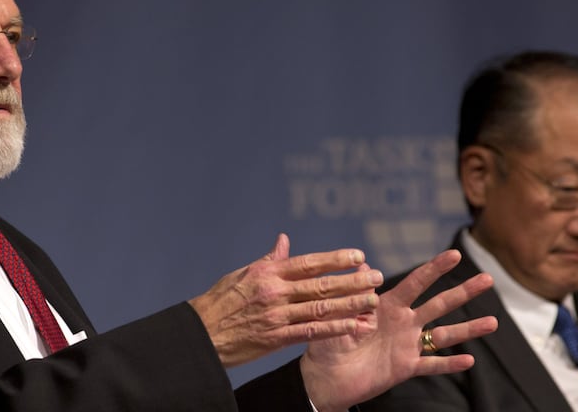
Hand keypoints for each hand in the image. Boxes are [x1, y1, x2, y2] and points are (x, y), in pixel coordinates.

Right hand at [189, 233, 382, 366]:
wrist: (200, 332)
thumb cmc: (219, 301)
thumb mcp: (242, 274)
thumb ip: (269, 260)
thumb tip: (283, 240)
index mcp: (268, 272)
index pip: (309, 262)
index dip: (336, 258)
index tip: (358, 255)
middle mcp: (275, 291)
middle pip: (320, 284)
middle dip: (352, 280)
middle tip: (376, 277)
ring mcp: (276, 315)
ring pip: (320, 308)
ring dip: (349, 304)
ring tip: (372, 301)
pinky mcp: (275, 338)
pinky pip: (309, 332)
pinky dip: (332, 328)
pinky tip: (352, 325)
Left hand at [299, 250, 497, 411]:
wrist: (325, 376)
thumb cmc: (328, 340)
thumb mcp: (338, 312)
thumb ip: (354, 291)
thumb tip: (362, 263)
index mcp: (388, 305)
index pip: (416, 282)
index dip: (435, 268)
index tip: (455, 254)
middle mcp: (403, 322)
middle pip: (439, 303)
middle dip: (463, 291)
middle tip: (488, 279)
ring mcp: (407, 345)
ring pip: (444, 334)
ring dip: (468, 329)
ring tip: (492, 322)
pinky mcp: (405, 367)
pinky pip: (431, 365)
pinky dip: (449, 364)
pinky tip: (469, 360)